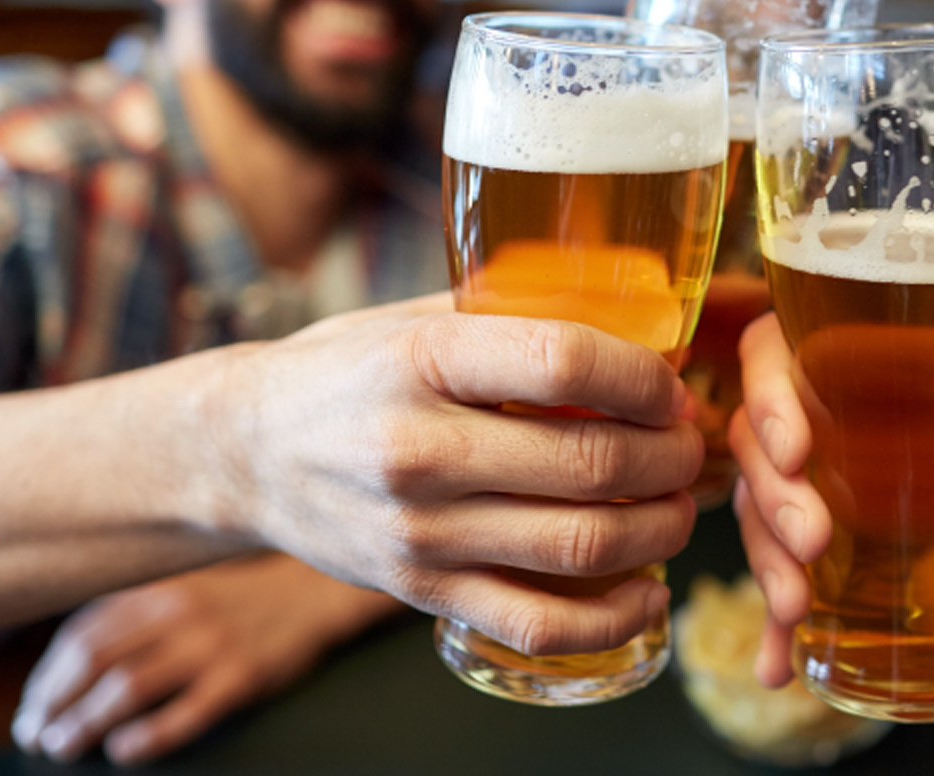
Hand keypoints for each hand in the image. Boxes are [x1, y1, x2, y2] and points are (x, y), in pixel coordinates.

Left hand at [12, 555, 399, 764]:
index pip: (84, 633)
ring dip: (85, 722)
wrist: (316, 592)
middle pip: (95, 661)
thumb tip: (73, 654)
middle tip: (36, 733)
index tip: (33, 703)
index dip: (47, 674)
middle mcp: (180, 613)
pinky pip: (185, 712)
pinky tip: (125, 750)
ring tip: (63, 746)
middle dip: (54, 703)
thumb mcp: (186, 587)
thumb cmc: (245, 596)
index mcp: (161, 589)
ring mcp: (211, 645)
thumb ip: (137, 610)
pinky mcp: (242, 677)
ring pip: (128, 687)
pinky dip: (148, 736)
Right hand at [197, 295, 701, 659]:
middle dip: (670, 455)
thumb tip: (629, 312)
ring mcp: (421, 533)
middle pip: (591, 461)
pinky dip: (613, 617)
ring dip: (660, 529)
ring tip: (680, 506)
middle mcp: (420, 450)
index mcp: (422, 362)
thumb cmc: (342, 374)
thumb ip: (506, 315)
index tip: (672, 385)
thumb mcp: (410, 320)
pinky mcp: (422, 593)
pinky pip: (538, 623)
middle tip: (691, 445)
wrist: (242, 455)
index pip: (564, 361)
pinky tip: (648, 591)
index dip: (644, 376)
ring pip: (581, 545)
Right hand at [729, 313, 933, 686]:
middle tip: (813, 539)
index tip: (796, 449)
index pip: (770, 352)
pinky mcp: (822, 540)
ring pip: (757, 512)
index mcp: (840, 345)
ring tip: (795, 607)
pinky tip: (776, 667)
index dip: (767, 397)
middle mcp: (808, 408)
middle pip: (755, 443)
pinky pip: (784, 575)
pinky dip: (775, 626)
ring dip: (766, 561)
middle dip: (771, 497)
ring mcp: (809, 479)